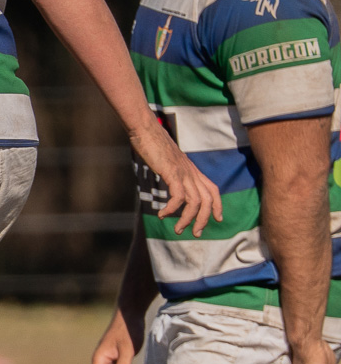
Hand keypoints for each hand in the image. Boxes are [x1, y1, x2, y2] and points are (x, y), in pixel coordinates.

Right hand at [131, 122, 222, 236]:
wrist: (145, 130)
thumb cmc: (152, 143)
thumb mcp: (166, 160)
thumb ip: (171, 169)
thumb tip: (167, 175)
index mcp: (191, 170)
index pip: (213, 190)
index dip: (217, 205)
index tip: (217, 219)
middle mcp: (191, 172)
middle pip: (207, 200)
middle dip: (203, 219)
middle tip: (195, 233)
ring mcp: (183, 172)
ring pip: (195, 202)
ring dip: (187, 219)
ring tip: (177, 229)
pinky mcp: (172, 173)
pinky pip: (178, 197)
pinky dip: (172, 209)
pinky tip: (162, 214)